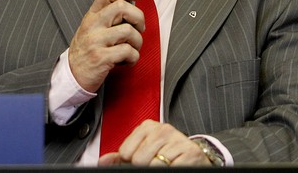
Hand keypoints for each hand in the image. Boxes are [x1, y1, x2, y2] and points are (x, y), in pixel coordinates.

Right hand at [68, 0, 143, 92]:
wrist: (72, 75)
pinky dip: (134, 57)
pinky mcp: (101, 58)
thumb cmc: (86, 51)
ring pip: (128, 31)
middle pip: (121, 7)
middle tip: (139, 27)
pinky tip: (127, 60)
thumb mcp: (91, 28)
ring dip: (137, 41)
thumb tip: (130, 8)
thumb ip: (106, 17)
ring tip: (132, 48)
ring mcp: (96, 41)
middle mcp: (92, 26)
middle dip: (138, 17)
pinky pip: (128, 51)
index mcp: (91, 16)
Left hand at [97, 120, 212, 166]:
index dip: (132, 161)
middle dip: (145, 166)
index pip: (126, 152)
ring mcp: (177, 140)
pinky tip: (175, 165)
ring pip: (154, 165)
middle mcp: (162, 130)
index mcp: (147, 127)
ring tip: (166, 164)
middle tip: (157, 162)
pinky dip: (171, 170)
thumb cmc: (167, 154)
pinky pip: (170, 168)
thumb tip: (102, 161)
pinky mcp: (190, 152)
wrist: (195, 157)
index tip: (144, 159)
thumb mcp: (143, 151)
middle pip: (138, 159)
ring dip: (159, 169)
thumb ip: (122, 156)